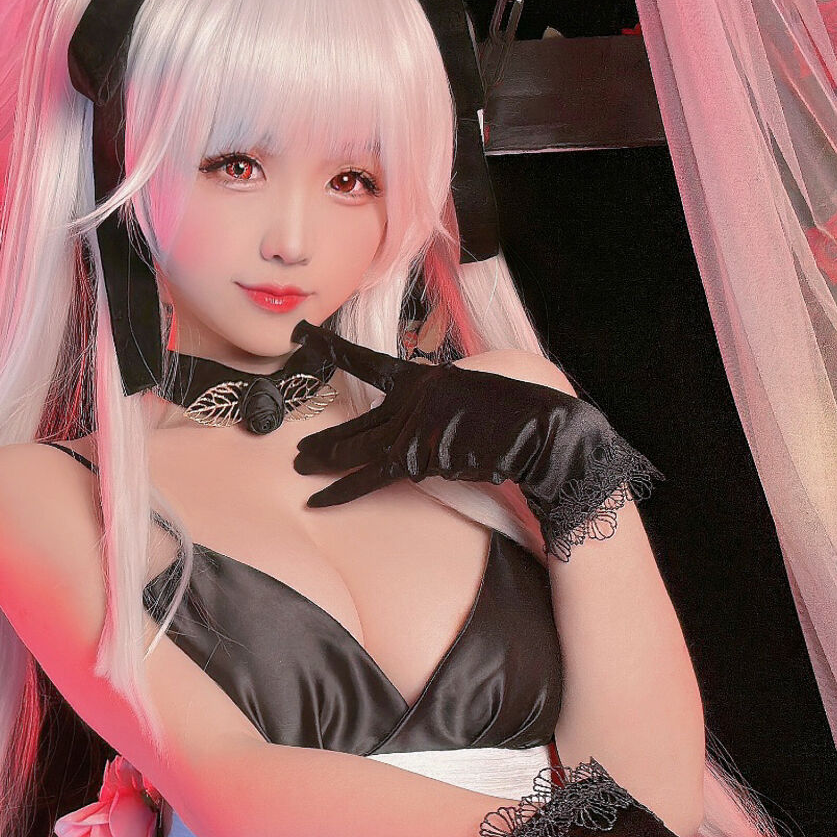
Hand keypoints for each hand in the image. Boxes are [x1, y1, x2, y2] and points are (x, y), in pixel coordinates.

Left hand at [290, 320, 658, 561]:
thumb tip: (423, 417)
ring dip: (325, 460)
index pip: (367, 361)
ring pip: (355, 448)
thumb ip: (440, 398)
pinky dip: (340, 491)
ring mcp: (411, 426)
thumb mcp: (472, 387)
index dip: (331, 348)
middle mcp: (410, 397)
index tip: (303, 335)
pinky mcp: (415, 457)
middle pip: (357, 418)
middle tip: (297, 445)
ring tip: (299, 467)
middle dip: (326, 434)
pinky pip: (368, 477)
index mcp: (424, 375)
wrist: (538, 430)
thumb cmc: (516, 411)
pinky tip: (316, 501)